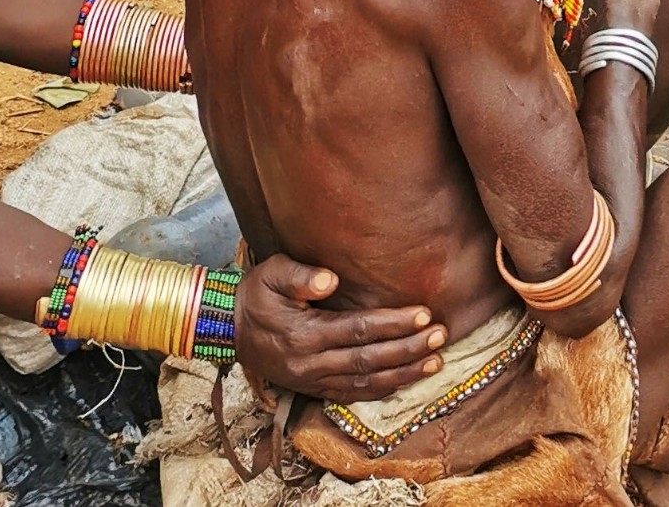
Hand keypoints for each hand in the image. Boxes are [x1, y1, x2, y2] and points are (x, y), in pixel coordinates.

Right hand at [231, 256, 446, 403]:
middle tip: (441, 336)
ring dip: (403, 374)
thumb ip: (299, 276)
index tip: (423, 314)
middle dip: (408, 349)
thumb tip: (330, 280)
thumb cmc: (256, 295)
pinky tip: (406, 380)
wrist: (228, 330)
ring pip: (365, 383)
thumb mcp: (270, 274)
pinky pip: (352, 394)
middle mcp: (312, 363)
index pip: (358, 330)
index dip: (392, 323)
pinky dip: (382, 390)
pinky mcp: (314, 388)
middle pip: (369, 360)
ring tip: (435, 361)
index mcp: (304, 334)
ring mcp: (313, 380)